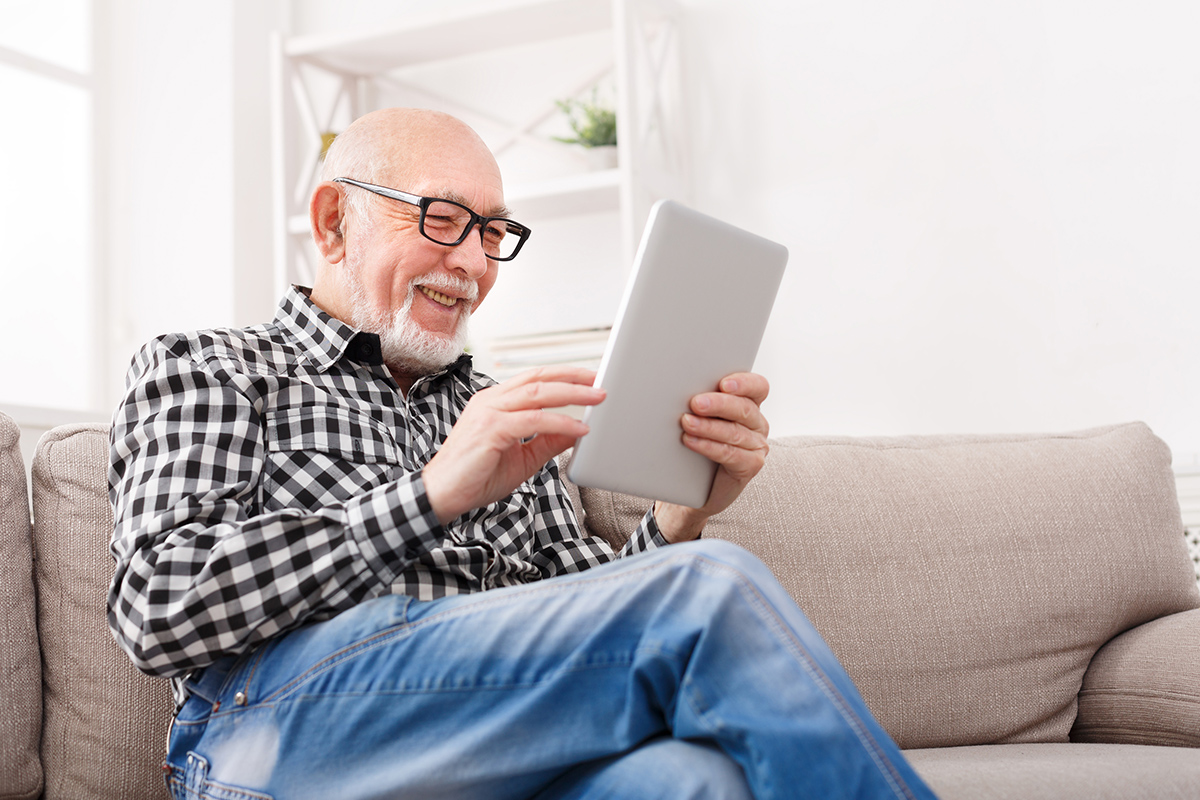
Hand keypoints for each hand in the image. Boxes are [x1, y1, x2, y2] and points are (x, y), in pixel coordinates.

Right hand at [422, 366, 603, 524]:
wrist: (443, 495)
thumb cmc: (475, 477)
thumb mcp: (524, 457)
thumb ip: (548, 441)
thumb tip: (578, 429)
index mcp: (495, 402)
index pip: (534, 379)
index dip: (563, 376)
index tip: (590, 379)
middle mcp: (490, 401)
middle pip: (538, 378)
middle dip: (573, 378)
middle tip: (600, 382)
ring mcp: (488, 412)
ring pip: (538, 393)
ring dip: (572, 395)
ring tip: (597, 398)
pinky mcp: (490, 429)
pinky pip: (533, 421)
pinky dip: (560, 423)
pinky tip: (579, 428)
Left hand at [655, 372, 769, 542]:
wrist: (695, 485)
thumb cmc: (697, 445)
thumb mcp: (700, 417)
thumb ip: (700, 402)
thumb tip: (677, 385)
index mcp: (749, 404)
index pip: (757, 386)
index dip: (744, 383)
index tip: (723, 383)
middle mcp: (757, 423)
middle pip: (744, 408)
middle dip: (718, 404)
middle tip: (695, 403)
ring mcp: (757, 445)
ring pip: (735, 432)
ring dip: (709, 427)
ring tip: (687, 423)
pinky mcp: (751, 465)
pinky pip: (731, 454)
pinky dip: (709, 447)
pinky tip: (692, 441)